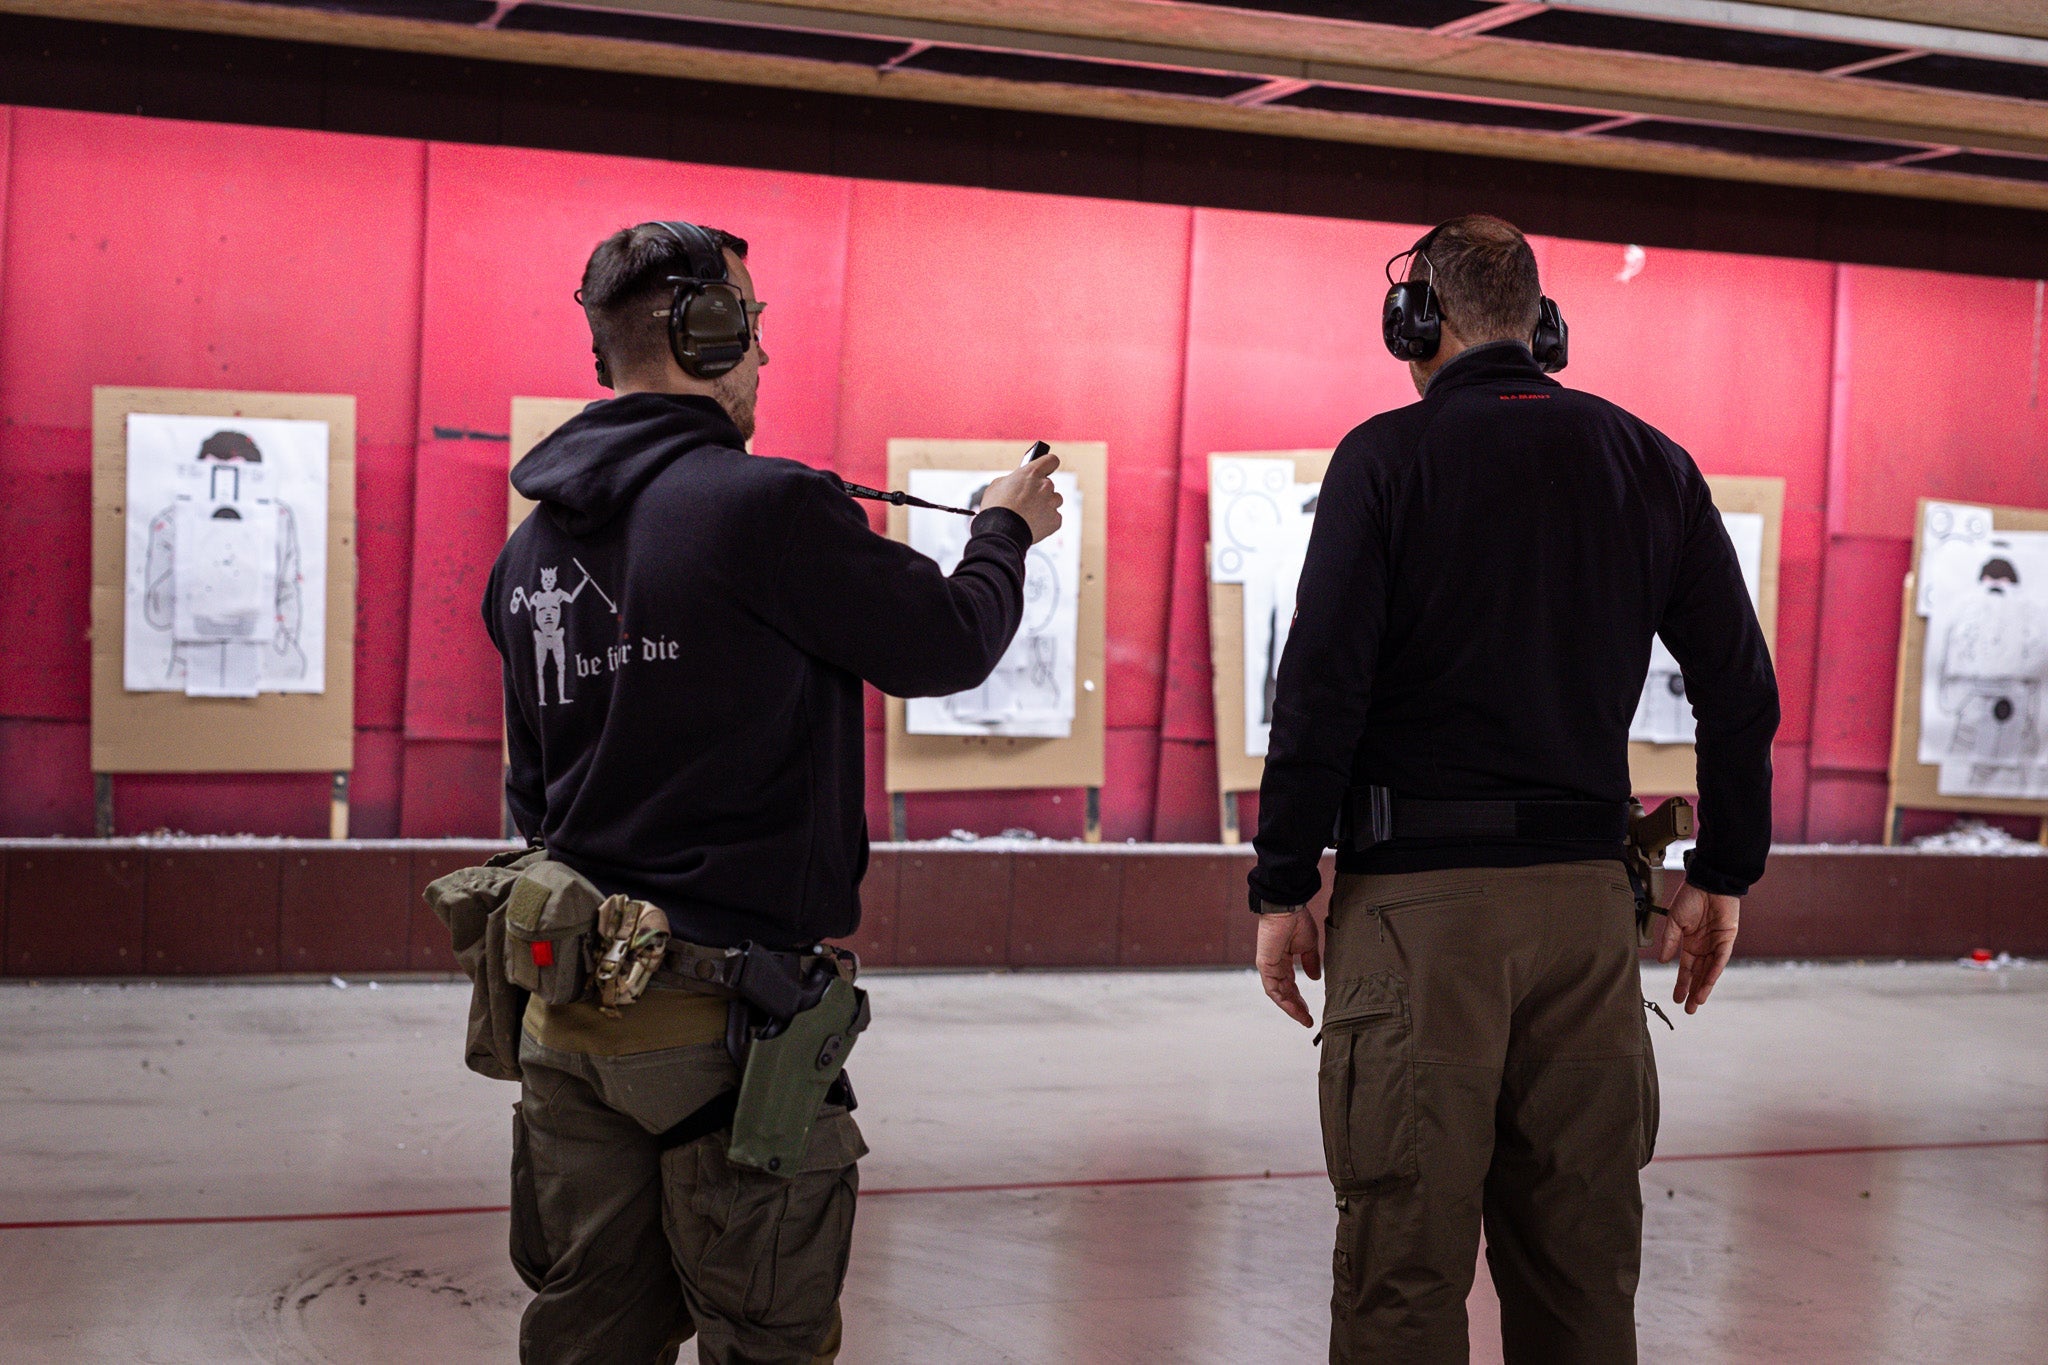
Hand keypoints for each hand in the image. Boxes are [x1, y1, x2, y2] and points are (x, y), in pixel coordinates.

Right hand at [979, 451, 1063, 543]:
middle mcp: (1045, 485)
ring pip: (1054, 501)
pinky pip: (1054, 518)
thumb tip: (1017, 482)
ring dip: (1045, 505)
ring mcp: (1052, 503)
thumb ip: (1013, 480)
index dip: (1048, 465)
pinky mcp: (1055, 520)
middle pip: (1049, 485)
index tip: (1046, 468)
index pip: (1051, 460)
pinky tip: (1032, 524)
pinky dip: (1046, 521)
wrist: (1001, 533)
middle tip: (1026, 501)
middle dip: (1039, 491)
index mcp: (1032, 472)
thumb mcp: (998, 485)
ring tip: (1029, 514)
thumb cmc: (996, 508)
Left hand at [1256, 907, 1321, 1027]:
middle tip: (1307, 1019)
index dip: (1299, 998)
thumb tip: (1315, 978)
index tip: (1309, 1011)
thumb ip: (1311, 962)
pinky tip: (1295, 1010)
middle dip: (1296, 1006)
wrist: (1287, 907)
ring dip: (1291, 1008)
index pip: (1290, 984)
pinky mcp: (1265, 966)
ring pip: (1279, 994)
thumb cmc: (1297, 920)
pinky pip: (1273, 989)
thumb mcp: (1308, 945)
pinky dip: (1284, 1001)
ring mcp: (1268, 966)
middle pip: (1285, 992)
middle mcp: (1275, 965)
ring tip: (1304, 1019)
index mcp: (1284, 959)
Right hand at [1659, 882, 1738, 1013]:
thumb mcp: (1675, 921)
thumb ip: (1670, 941)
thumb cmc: (1691, 897)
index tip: (1676, 998)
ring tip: (1696, 1002)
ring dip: (1704, 986)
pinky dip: (1714, 971)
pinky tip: (1708, 983)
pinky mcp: (1727, 939)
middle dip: (1693, 992)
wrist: (1708, 882)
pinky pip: (1720, 958)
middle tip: (1689, 1010)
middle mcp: (1704, 946)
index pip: (1686, 968)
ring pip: (1710, 970)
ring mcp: (1716, 944)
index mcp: (1690, 942)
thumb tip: (1664, 961)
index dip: (1681, 983)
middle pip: (1699, 974)